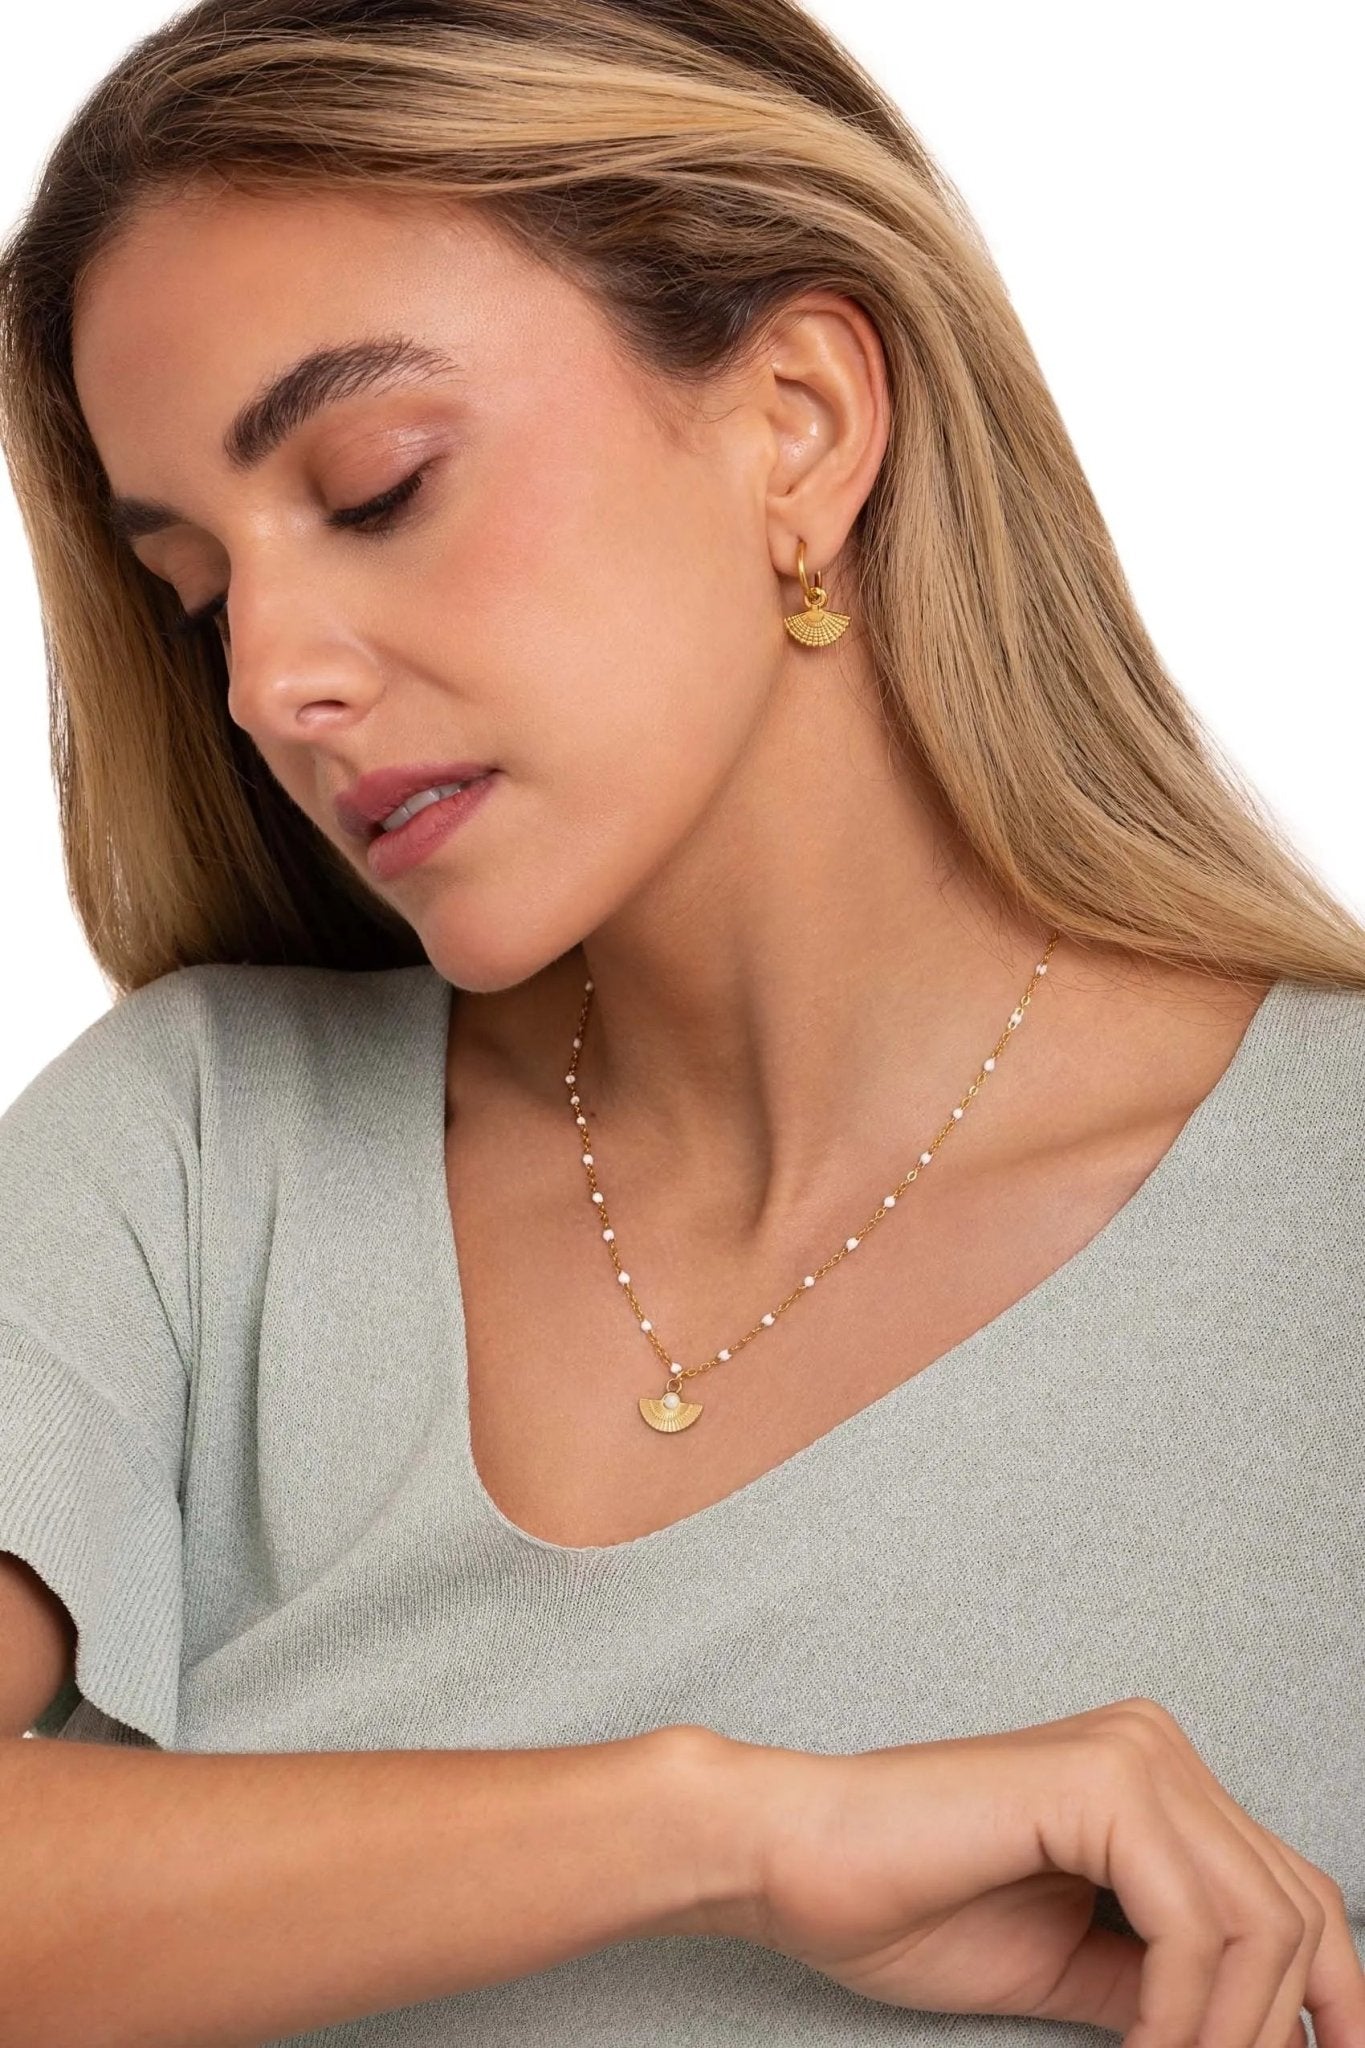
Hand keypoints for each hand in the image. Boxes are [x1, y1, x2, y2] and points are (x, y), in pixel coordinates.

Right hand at [701, 1698, 1364, 2047]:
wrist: (796, 1859)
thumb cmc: (908, 1907)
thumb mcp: (1076, 1965)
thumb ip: (1167, 1983)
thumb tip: (1264, 2042)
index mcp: (1152, 1776)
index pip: (1291, 1891)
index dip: (1332, 1996)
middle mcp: (1154, 1745)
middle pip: (1295, 1906)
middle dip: (1282, 2028)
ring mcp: (1130, 1754)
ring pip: (1260, 1922)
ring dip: (1231, 2034)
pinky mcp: (1096, 1783)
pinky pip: (1192, 1926)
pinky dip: (1182, 2017)